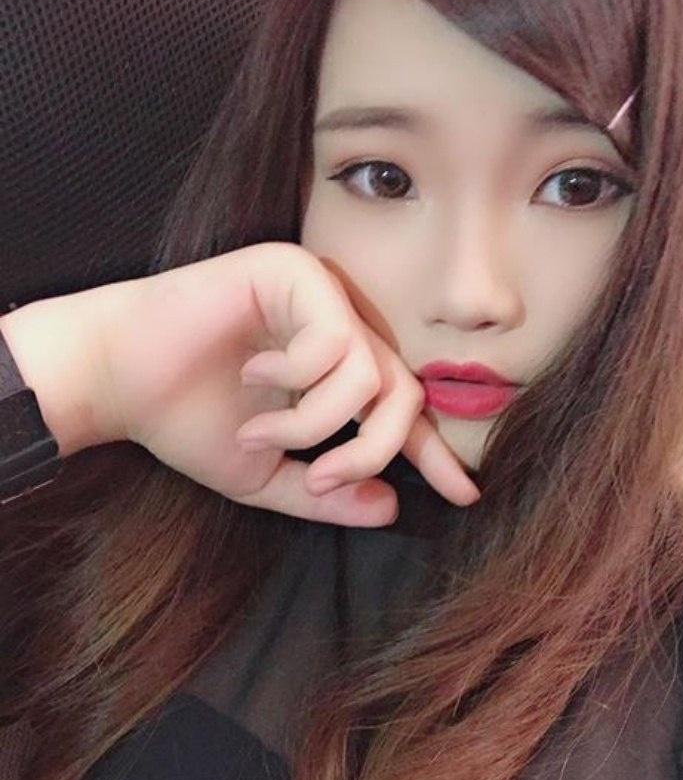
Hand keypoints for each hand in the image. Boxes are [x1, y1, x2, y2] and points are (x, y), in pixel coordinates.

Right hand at [99, 241, 480, 526]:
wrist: (118, 378)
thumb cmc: (184, 418)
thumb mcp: (263, 474)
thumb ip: (325, 493)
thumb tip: (391, 509)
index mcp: (337, 373)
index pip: (404, 412)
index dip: (436, 454)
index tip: (466, 496)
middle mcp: (338, 328)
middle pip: (405, 395)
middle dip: (371, 452)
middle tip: (321, 478)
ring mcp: (320, 295)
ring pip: (372, 374)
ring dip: (316, 424)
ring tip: (259, 432)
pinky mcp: (293, 270)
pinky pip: (334, 339)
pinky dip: (295, 380)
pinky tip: (251, 376)